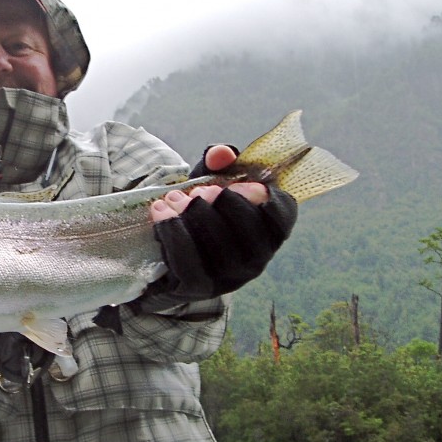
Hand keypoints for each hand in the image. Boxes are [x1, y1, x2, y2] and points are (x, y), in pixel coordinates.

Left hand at [132, 144, 297, 311]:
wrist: (172, 259)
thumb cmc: (204, 215)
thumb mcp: (215, 185)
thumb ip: (221, 164)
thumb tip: (220, 153)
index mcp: (270, 233)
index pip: (281, 214)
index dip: (260, 194)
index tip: (235, 184)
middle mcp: (256, 259)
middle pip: (245, 224)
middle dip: (217, 199)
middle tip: (196, 190)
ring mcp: (229, 277)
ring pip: (215, 242)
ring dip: (190, 212)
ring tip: (173, 198)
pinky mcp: (199, 287)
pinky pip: (186, 259)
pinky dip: (171, 229)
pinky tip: (161, 211)